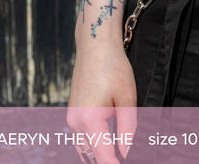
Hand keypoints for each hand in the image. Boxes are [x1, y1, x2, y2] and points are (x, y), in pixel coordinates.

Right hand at [67, 41, 137, 163]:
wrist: (95, 46)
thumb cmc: (114, 68)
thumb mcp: (127, 98)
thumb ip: (127, 129)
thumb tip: (126, 153)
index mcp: (90, 121)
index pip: (103, 157)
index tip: (125, 163)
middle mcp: (76, 123)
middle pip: (90, 157)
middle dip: (107, 161)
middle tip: (124, 156)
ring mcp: (71, 119)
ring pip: (84, 150)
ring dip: (99, 155)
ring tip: (117, 151)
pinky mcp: (72, 113)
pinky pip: (81, 138)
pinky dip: (93, 145)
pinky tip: (108, 142)